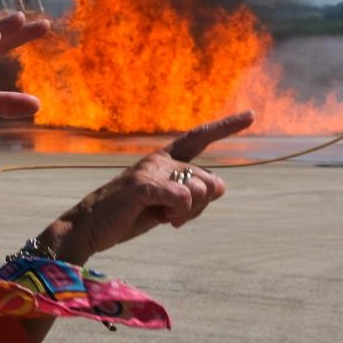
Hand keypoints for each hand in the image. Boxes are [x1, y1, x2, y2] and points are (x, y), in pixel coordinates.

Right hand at [38, 111, 254, 265]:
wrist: (90, 227)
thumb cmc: (129, 215)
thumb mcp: (167, 205)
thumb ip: (193, 194)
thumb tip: (220, 186)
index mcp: (165, 160)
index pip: (199, 138)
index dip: (225, 126)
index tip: (251, 115)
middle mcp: (160, 159)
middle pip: (209, 181)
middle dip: (200, 207)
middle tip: (172, 216)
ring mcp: (150, 170)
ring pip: (200, 191)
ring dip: (187, 213)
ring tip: (162, 216)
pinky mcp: (143, 185)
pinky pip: (182, 198)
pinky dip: (177, 214)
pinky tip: (160, 219)